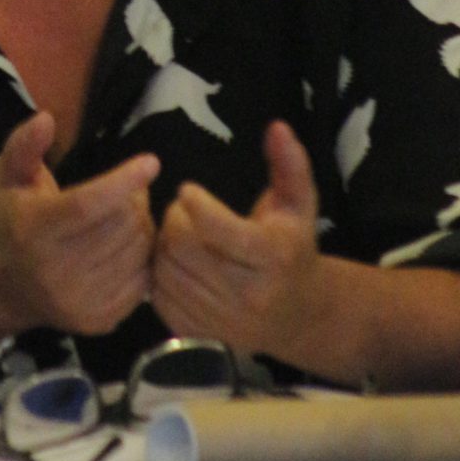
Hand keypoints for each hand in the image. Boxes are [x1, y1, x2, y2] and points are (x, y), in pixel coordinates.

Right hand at [0, 111, 158, 336]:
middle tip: (130, 191)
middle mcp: (54, 272)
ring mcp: (78, 302)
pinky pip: (144, 280)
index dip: (122, 182)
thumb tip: (46, 118)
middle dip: (135, 201)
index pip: (87, 205)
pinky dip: (145, 256)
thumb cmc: (13, 220)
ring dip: (143, 226)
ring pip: (137, 252)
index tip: (151, 162)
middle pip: (119, 226)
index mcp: (32, 231)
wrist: (7, 287)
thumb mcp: (9, 177)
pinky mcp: (99, 321)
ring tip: (130, 215)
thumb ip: (25, 145)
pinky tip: (130, 244)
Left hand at [150, 120, 321, 360]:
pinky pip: (159, 297)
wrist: (298, 314)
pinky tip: (175, 263)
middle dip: (174, 220)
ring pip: (166, 271)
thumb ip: (289, 164)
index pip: (219, 230)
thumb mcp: (299, 203)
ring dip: (163, 246)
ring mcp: (222, 319)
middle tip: (182, 211)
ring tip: (178, 235)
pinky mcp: (200, 334)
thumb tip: (276, 127)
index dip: (195, 205)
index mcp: (273, 256)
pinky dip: (159, 274)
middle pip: (183, 247)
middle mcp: (248, 294)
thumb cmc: (293, 246)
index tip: (188, 190)